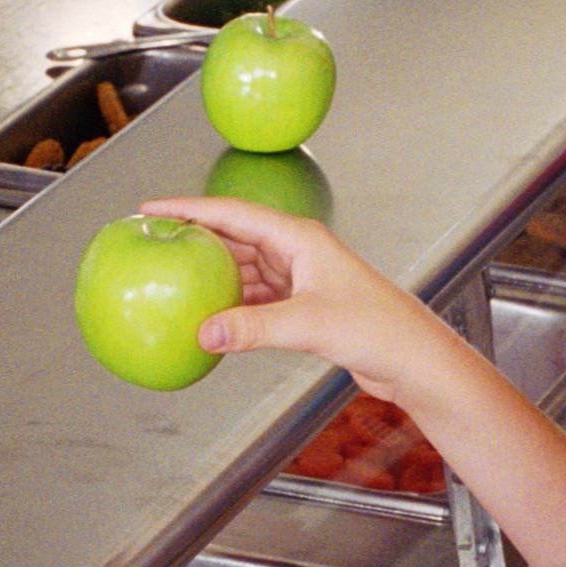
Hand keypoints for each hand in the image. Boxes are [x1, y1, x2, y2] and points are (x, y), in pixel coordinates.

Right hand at [147, 193, 457, 392]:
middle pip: (234, 237)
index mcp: (299, 238)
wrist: (412, 358)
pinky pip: (255, 300)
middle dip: (194, 239)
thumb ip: (253, 328)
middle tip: (154, 244)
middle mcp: (298, 252)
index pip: (232, 213)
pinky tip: (210, 319)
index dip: (189, 209)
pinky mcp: (303, 307)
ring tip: (172, 281)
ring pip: (243, 270)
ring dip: (211, 277)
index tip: (152, 208)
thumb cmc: (377, 328)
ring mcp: (300, 279)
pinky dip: (231, 308)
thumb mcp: (308, 324)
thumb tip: (205, 333)